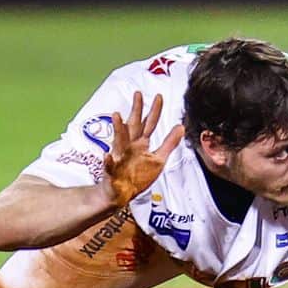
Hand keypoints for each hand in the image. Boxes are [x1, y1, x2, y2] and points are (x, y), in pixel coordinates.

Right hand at [106, 90, 184, 204]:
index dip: (154, 111)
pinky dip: (108, 161)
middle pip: (133, 125)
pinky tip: (107, 156)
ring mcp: (120, 157)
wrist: (120, 193)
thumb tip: (180, 126)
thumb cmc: (137, 176)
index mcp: (141, 144)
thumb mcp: (158, 159)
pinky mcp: (112, 172)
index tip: (158, 96)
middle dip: (136, 110)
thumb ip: (169, 143)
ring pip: (119, 141)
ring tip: (117, 116)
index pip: (149, 124)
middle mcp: (129, 146)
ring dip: (118, 129)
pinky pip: (109, 166)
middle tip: (137, 94)